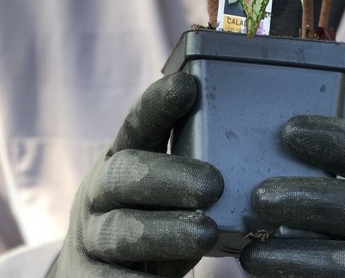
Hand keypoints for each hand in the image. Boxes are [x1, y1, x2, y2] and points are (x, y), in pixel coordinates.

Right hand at [49, 72, 222, 277]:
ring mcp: (90, 237)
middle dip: (169, 176)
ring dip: (165, 231)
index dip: (158, 105)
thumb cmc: (150, 220)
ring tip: (207, 233)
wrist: (97, 277)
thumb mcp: (162, 189)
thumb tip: (254, 144)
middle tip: (214, 184)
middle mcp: (99, 191)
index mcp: (120, 158)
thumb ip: (190, 164)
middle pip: (126, 175)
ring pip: (122, 230)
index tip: (188, 85)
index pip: (136, 124)